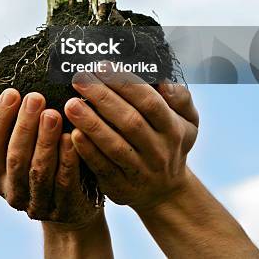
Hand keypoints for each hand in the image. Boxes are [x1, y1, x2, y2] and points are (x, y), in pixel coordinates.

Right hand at [0, 88, 98, 226]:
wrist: (73, 206)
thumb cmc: (41, 166)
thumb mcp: (18, 155)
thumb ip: (1, 141)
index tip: (12, 92)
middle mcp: (13, 193)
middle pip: (15, 158)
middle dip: (25, 125)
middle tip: (36, 97)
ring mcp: (38, 204)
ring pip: (38, 170)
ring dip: (45, 140)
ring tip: (53, 114)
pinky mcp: (65, 208)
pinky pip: (64, 183)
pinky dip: (67, 159)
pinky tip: (71, 137)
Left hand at [64, 65, 198, 212]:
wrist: (166, 192)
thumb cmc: (171, 142)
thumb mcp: (188, 120)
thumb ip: (180, 97)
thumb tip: (163, 81)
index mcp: (173, 129)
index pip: (150, 103)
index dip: (125, 84)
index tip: (102, 67)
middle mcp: (158, 150)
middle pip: (130, 122)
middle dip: (102, 98)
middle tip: (80, 79)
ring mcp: (140, 171)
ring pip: (114, 146)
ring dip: (91, 123)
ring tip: (70, 104)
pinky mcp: (121, 187)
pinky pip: (103, 167)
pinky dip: (88, 151)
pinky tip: (73, 134)